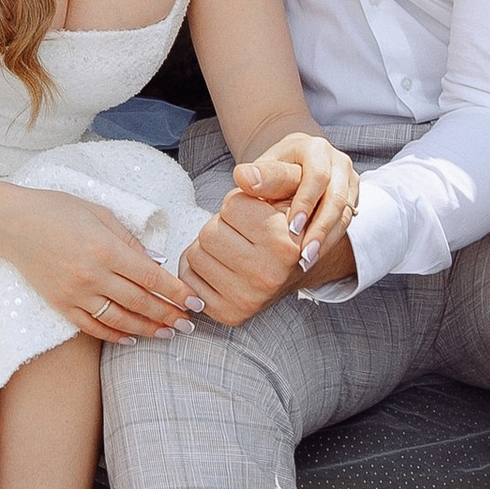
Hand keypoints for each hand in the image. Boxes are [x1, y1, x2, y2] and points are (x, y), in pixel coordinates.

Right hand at [3, 193, 197, 342]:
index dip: (177, 293)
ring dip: (147, 329)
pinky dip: (114, 335)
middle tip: (189, 325)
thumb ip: (130, 239)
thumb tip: (158, 261)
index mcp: (106, 249)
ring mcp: (75, 293)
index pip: (152, 278)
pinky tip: (132, 337)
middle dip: (169, 315)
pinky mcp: (60, 304)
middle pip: (140, 303)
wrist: (11, 223)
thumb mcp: (99, 213)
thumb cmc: (57, 210)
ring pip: (119, 320)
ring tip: (167, 333)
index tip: (196, 303)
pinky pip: (92, 327)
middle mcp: (92, 275)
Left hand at [180, 185, 319, 328]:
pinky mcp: (231, 314)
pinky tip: (222, 268)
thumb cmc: (286, 225)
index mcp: (285, 242)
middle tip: (242, 235)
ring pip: (195, 256)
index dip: (238, 206)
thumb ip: (269, 175)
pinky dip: (199, 270)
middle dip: (221, 227)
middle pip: (209, 233)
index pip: (230, 207)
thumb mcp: (290, 191)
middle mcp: (269, 274)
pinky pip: (189, 280)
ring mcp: (249, 298)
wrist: (300, 267)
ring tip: (234, 250)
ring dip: (209, 248)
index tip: (255, 217)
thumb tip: (242, 174)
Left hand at [227, 132, 358, 272]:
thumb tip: (243, 177)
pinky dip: (329, 241)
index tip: (291, 228)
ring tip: (307, 260)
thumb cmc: (275, 169)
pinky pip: (345, 222)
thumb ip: (260, 175)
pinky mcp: (351, 198)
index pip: (317, 177)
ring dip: (327, 239)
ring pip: (344, 212)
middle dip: (320, 227)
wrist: (293, 166)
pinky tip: (313, 257)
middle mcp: (338, 162)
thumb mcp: (265, 168)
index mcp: (316, 149)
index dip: (306, 203)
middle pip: (337, 197)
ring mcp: (348, 180)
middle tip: (303, 253)